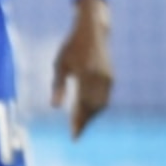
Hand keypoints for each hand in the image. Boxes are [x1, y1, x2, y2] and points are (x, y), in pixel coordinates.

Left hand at [51, 0, 113, 138]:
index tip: (73, 136)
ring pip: (101, 104)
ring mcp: (107, 77)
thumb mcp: (60, 64)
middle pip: (93, 107)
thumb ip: (58, 86)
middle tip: (76, 133)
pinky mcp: (110, 76)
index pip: (82, 104)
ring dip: (92, 115)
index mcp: (85, 75)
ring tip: (81, 124)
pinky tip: (90, 110)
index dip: (78, 122)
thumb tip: (55, 108)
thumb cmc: (72, 46)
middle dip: (85, 122)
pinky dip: (97, 107)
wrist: (93, 30)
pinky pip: (105, 97)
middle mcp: (99, 78)